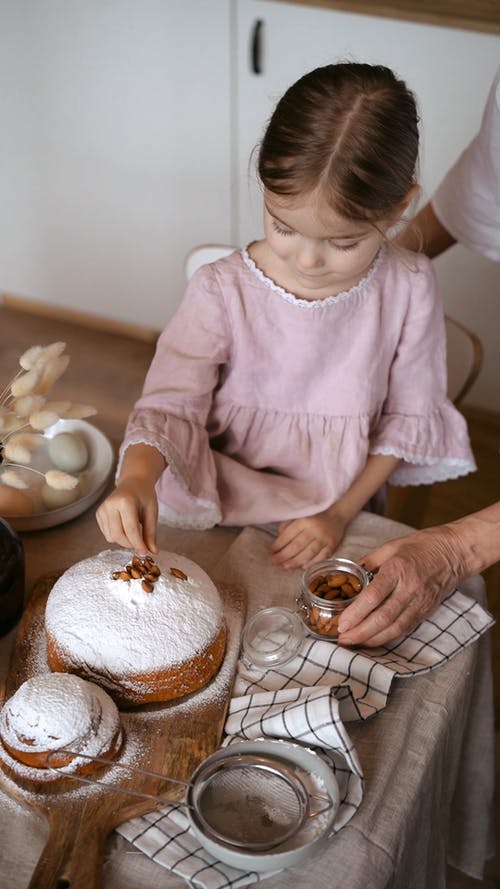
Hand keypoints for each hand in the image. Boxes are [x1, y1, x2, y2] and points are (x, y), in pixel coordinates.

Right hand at [96, 477, 158, 555]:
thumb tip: (153, 552)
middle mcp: (110, 505)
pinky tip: (124, 527)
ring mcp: (102, 509)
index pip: (130, 530)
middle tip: (141, 545)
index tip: (145, 553)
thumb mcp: (152, 512)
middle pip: (118, 536)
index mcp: (125, 502)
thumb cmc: (144, 496)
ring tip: (134, 532)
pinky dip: (117, 536)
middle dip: (130, 544)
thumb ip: (151, 533)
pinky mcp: (98, 514)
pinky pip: (107, 534)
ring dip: (124, 541)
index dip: (138, 544)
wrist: (133, 482)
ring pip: (111, 537)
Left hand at [270, 510, 346, 569]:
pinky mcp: (333, 544)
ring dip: (296, 561)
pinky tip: (304, 567)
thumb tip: (278, 537)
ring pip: (309, 552)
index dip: (278, 544)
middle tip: (275, 561)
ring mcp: (324, 538)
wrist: (337, 514)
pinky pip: (322, 556)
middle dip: (284, 555)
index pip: (288, 534)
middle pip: (297, 545)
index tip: (271, 551)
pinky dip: (313, 562)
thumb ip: (288, 525)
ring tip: (286, 567)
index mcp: (304, 520)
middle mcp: (314, 529)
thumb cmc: (315, 516)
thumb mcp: (300, 515)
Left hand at [337, 525, 463, 646]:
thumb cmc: (421, 546)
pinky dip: (386, 637)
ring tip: (352, 643)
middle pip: (382, 618)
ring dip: (371, 639)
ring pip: (394, 628)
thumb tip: (347, 575)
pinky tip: (372, 640)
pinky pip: (404, 629)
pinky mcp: (426, 611)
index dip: (356, 613)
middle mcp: (409, 589)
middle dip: (359, 632)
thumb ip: (367, 562)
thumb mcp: (390, 547)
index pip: (373, 596)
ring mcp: (420, 602)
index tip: (341, 623)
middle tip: (341, 639)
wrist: (454, 553)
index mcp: (398, 569)